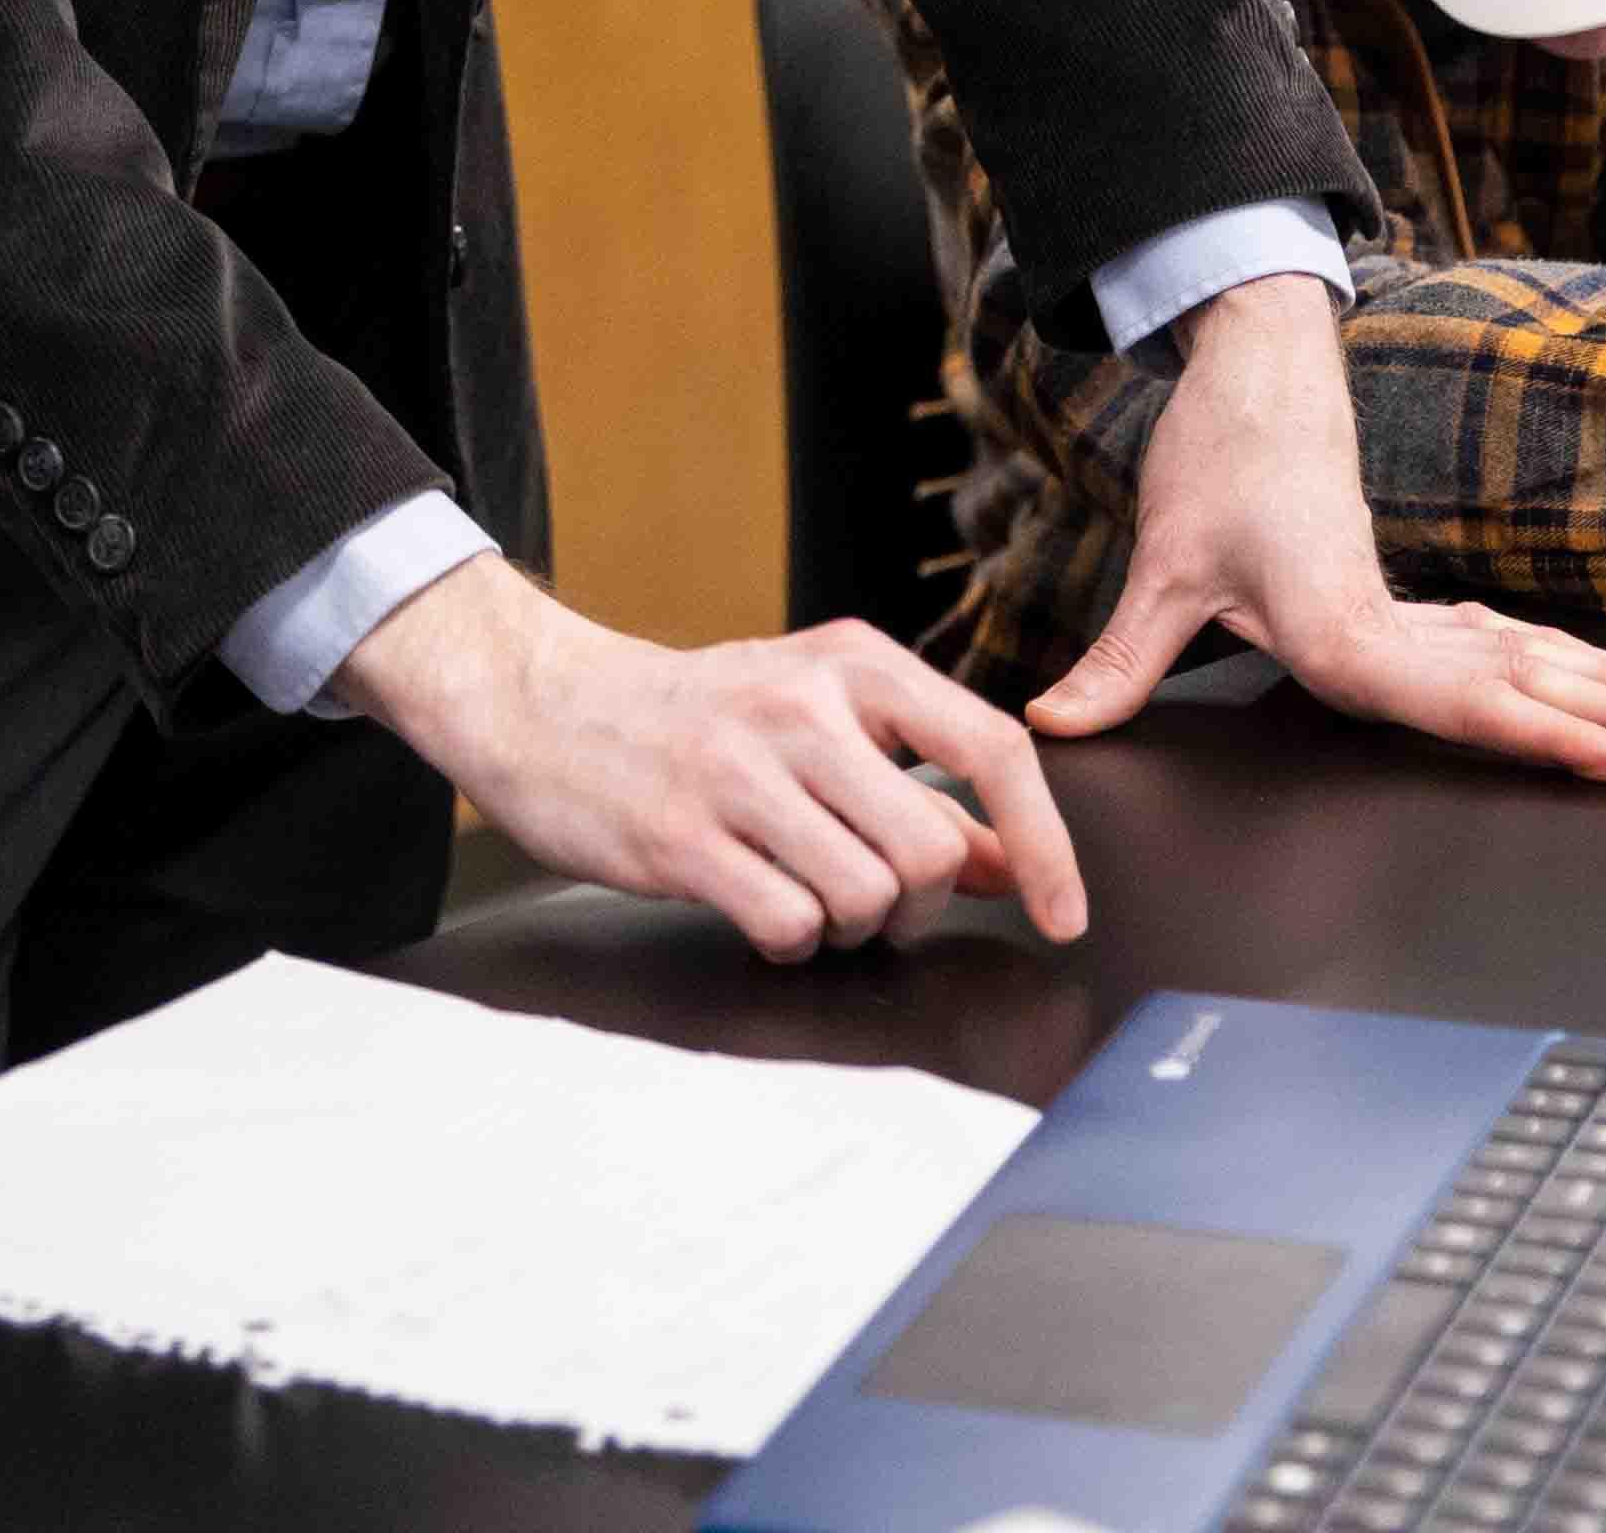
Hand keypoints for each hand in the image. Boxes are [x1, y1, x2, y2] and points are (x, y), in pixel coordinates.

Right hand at [335, 554, 1091, 954]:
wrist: (543, 704)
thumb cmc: (691, 717)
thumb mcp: (815, 719)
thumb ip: (917, 785)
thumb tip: (1009, 861)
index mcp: (853, 662)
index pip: (992, 748)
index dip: (1045, 844)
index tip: (1062, 911)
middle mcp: (802, 705)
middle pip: (931, 850)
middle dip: (916, 903)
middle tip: (870, 896)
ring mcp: (738, 771)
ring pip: (867, 898)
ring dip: (849, 927)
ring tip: (802, 894)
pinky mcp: (681, 837)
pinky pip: (790, 927)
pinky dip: (790, 942)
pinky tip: (756, 908)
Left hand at [1033, 275, 1605, 781]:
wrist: (1252, 364)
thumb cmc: (1216, 459)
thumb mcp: (1163, 566)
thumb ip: (1120, 661)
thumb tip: (1054, 721)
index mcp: (1343, 626)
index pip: (1456, 699)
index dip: (1543, 734)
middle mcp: (1390, 619)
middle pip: (1521, 679)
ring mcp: (1405, 601)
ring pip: (1524, 656)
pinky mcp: (1399, 587)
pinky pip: (1494, 637)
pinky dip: (1553, 664)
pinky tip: (1593, 684)